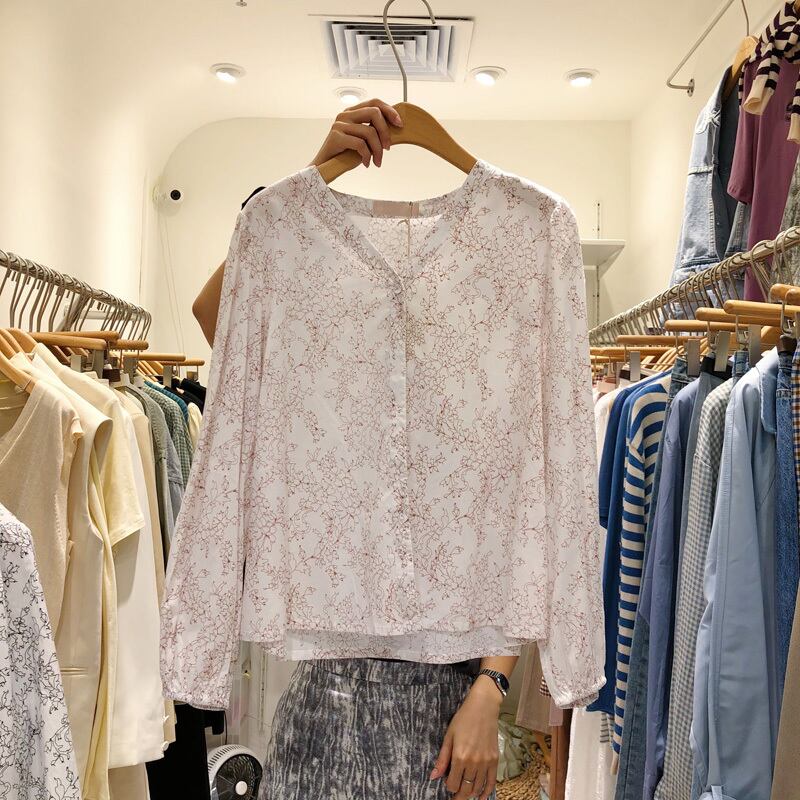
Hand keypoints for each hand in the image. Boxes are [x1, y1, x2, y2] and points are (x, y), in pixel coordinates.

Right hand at [309, 98, 403, 168]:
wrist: (324, 167)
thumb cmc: (345, 154)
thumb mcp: (363, 140)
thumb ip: (373, 131)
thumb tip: (395, 128)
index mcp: (352, 112)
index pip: (374, 103)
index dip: (390, 111)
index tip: (399, 124)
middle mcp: (345, 114)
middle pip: (374, 113)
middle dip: (385, 132)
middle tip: (388, 148)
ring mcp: (339, 124)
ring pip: (369, 132)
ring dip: (378, 150)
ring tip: (377, 161)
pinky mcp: (336, 136)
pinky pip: (360, 144)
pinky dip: (367, 156)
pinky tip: (366, 163)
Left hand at [430, 676, 500, 798]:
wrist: (483, 707)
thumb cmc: (463, 719)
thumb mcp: (449, 736)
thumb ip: (442, 759)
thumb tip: (433, 777)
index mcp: (460, 757)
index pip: (452, 784)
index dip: (448, 786)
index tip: (447, 783)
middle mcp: (474, 763)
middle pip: (466, 789)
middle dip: (459, 795)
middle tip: (455, 796)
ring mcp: (486, 762)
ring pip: (478, 788)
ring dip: (471, 794)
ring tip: (466, 793)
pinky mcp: (495, 760)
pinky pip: (491, 782)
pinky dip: (487, 792)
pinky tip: (482, 797)